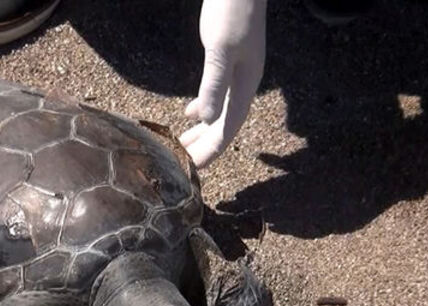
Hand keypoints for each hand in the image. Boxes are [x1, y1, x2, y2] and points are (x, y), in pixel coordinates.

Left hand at [181, 0, 266, 167]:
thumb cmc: (232, 12)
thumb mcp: (220, 49)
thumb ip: (214, 84)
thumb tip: (206, 120)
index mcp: (245, 84)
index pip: (228, 128)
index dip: (212, 151)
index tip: (193, 169)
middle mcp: (243, 83)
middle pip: (224, 125)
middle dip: (204, 146)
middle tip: (183, 166)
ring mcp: (237, 72)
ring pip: (219, 112)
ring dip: (202, 131)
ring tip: (182, 146)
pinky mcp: (227, 61)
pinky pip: (216, 94)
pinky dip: (203, 108)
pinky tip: (189, 114)